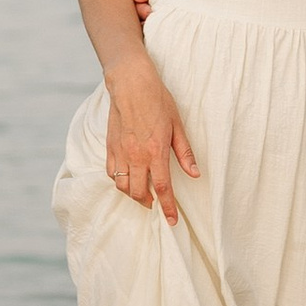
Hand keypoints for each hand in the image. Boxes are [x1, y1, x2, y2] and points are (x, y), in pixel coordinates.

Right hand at [104, 52, 199, 221]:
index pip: (162, 188)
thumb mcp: (177, 125)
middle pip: (139, 192)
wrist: (131, 83)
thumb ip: (184, 153)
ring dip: (132, 195)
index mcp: (156, 151)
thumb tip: (195, 174)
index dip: (168, 207)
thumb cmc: (157, 100)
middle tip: (156, 204)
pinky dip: (119, 181)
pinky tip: (127, 178)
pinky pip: (111, 173)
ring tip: (142, 194)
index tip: (172, 221)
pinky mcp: (110, 147)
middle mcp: (136, 156)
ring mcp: (120, 152)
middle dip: (148, 203)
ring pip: (122, 186)